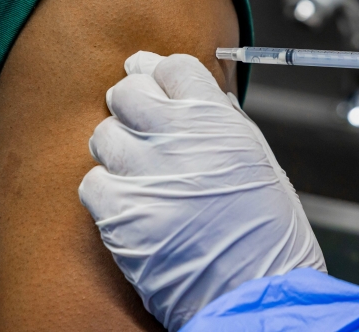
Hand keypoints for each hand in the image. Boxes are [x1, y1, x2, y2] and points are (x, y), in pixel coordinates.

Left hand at [78, 52, 325, 331]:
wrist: (256, 290)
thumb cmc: (268, 232)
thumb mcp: (258, 159)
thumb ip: (222, 123)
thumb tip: (193, 98)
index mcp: (218, 120)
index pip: (172, 67)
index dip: (158, 71)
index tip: (150, 77)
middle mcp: (179, 138)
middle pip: (128, 91)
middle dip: (130, 103)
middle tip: (136, 120)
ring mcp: (146, 174)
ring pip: (104, 133)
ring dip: (115, 146)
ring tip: (134, 168)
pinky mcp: (120, 213)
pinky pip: (91, 181)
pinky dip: (104, 190)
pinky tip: (127, 201)